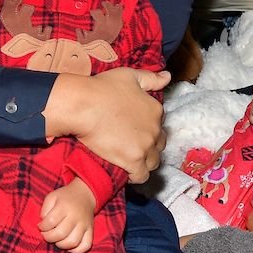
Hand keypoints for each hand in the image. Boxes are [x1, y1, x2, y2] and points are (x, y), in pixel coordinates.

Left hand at [38, 178, 96, 252]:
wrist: (85, 195)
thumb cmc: (65, 198)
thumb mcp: (52, 197)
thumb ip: (44, 210)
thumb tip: (43, 225)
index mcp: (64, 206)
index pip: (50, 221)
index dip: (42, 227)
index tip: (41, 226)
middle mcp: (75, 216)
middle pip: (61, 233)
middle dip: (49, 237)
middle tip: (47, 234)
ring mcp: (84, 225)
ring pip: (73, 242)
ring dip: (61, 245)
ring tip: (57, 239)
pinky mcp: (91, 231)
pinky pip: (86, 246)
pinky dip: (76, 250)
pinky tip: (69, 246)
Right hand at [44, 67, 169, 182]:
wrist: (84, 106)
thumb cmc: (103, 88)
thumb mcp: (130, 76)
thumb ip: (151, 79)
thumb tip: (168, 77)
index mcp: (156, 110)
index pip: (159, 126)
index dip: (148, 130)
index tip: (135, 132)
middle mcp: (155, 130)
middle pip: (159, 145)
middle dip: (148, 147)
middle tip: (131, 146)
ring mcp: (146, 147)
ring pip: (153, 162)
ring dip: (144, 162)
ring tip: (130, 160)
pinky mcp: (134, 161)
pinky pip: (142, 176)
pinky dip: (136, 176)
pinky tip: (126, 172)